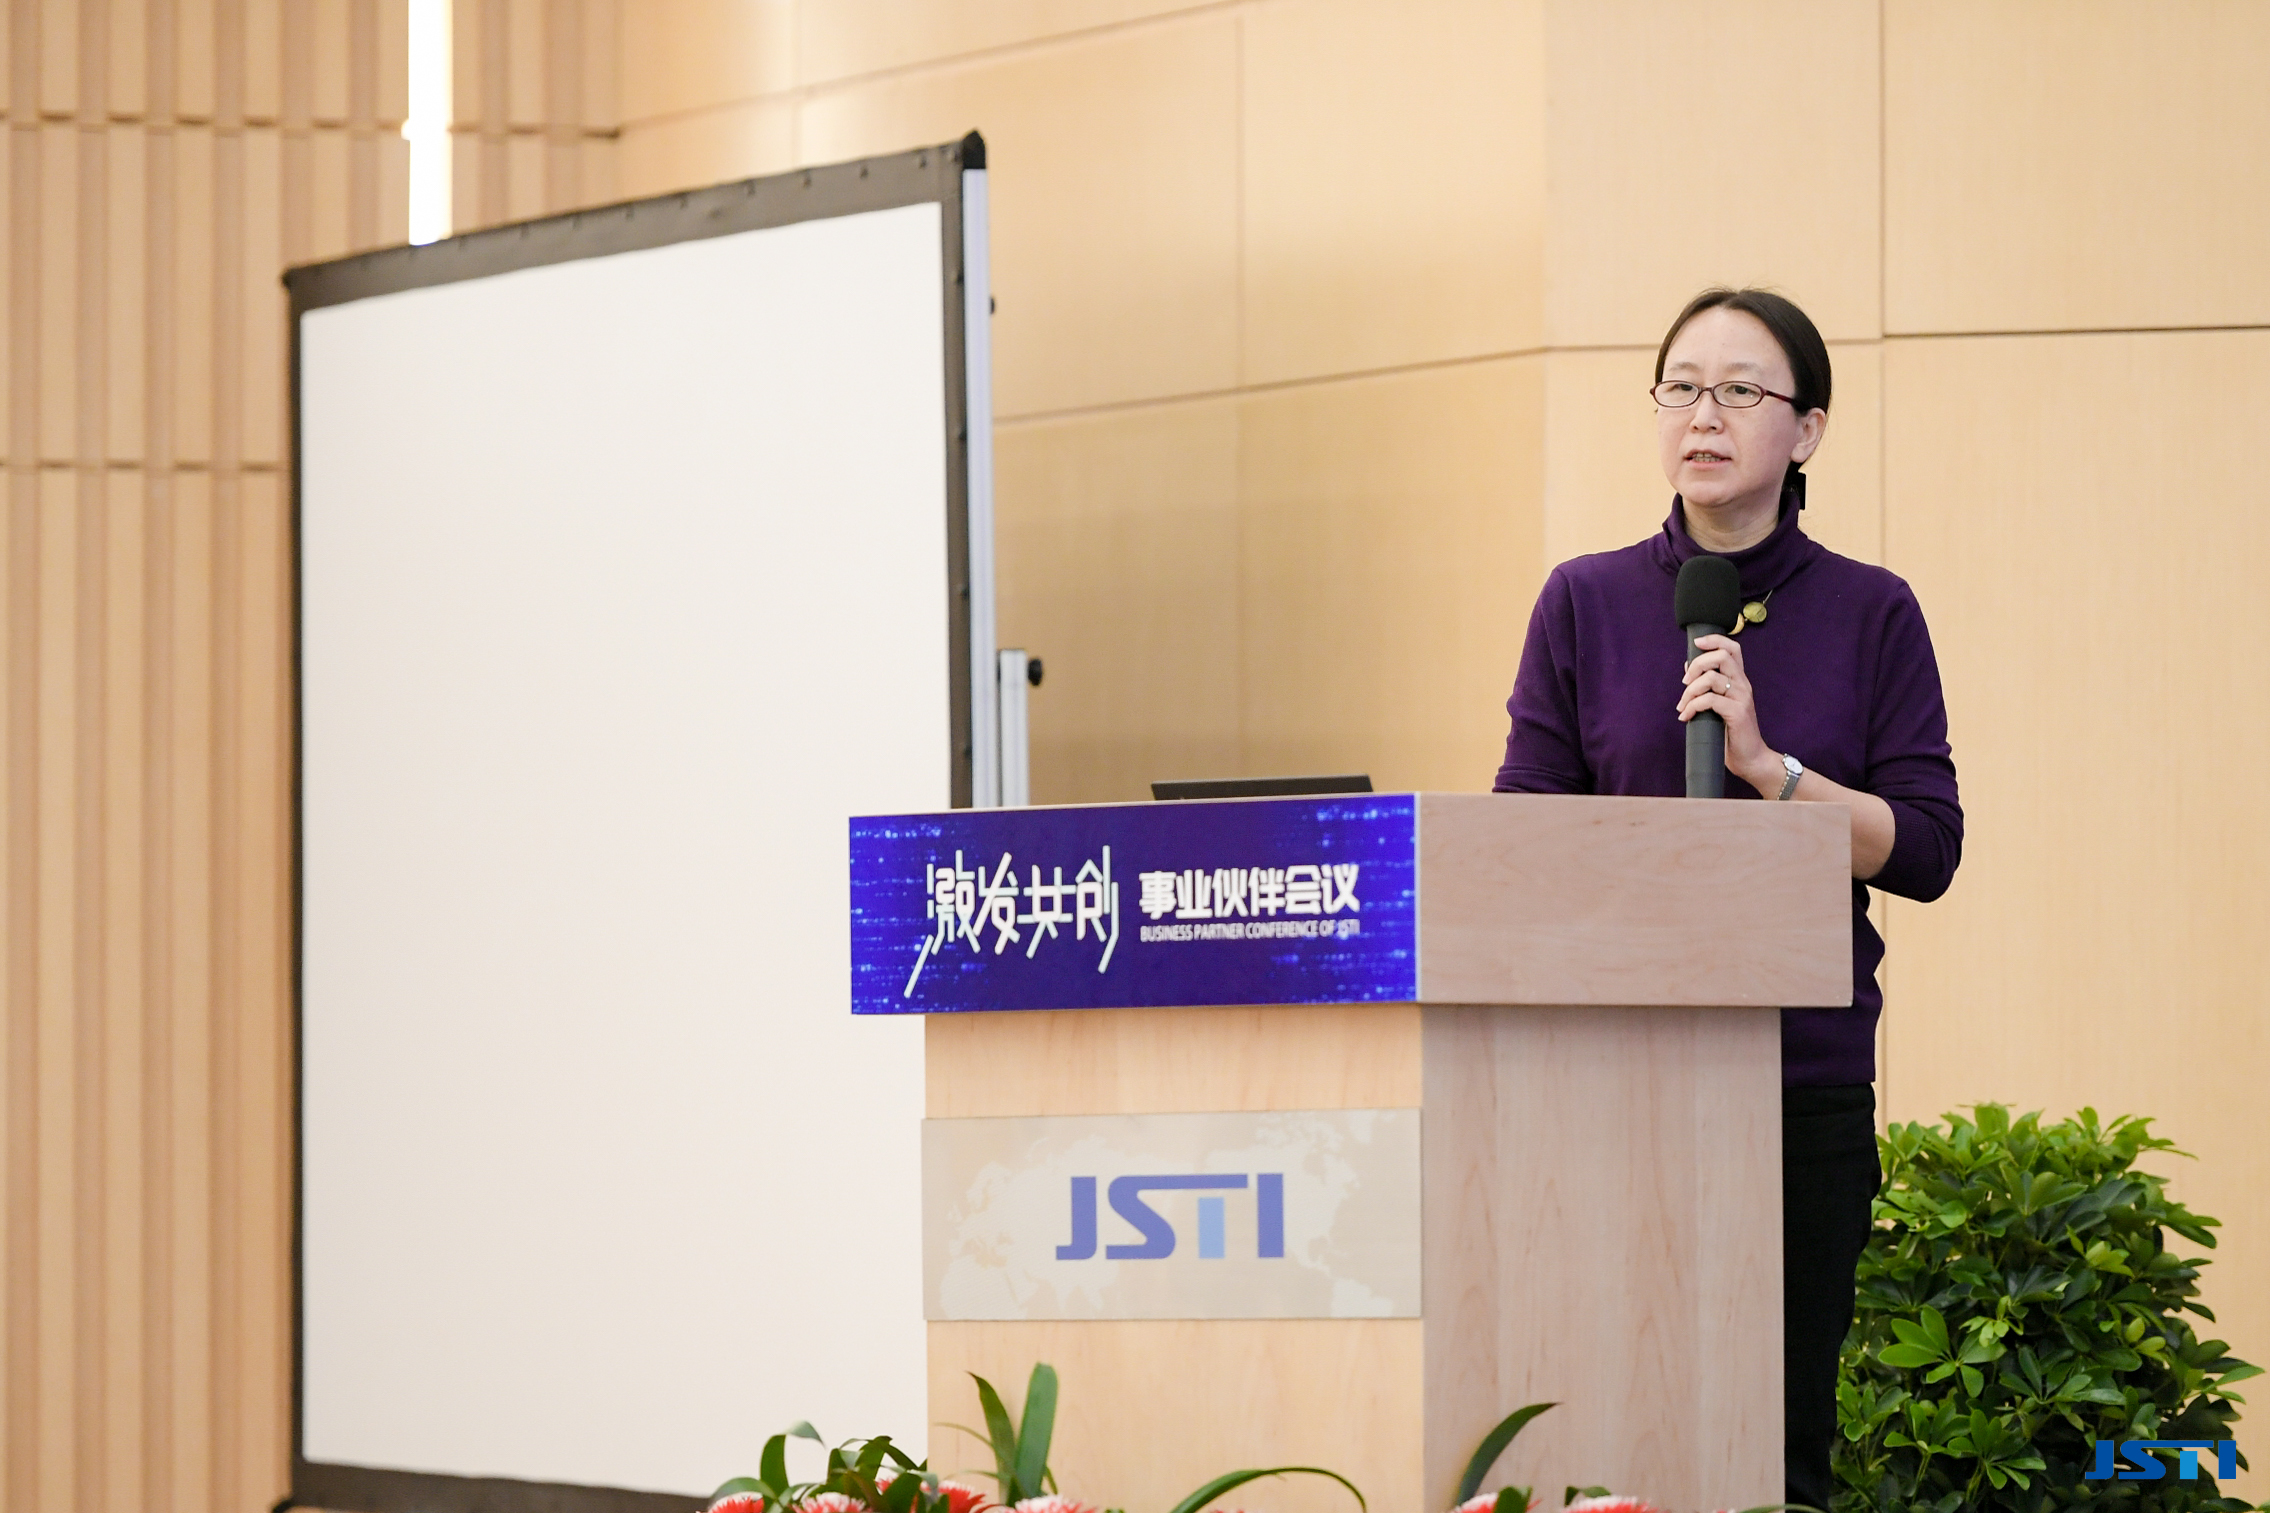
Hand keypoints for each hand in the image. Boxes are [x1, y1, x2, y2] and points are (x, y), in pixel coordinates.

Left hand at [1678, 634, 1780, 793]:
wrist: (1751, 759)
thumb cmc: (1731, 733)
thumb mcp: (1717, 705)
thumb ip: (1706, 686)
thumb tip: (1687, 666)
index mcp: (1739, 680)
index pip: (1732, 648)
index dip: (1715, 639)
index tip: (1697, 643)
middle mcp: (1743, 685)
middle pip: (1722, 656)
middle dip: (1697, 665)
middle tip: (1685, 683)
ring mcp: (1742, 698)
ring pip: (1712, 678)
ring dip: (1690, 691)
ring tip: (1683, 706)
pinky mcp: (1737, 713)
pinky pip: (1709, 700)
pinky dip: (1693, 707)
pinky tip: (1687, 717)